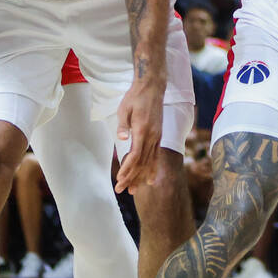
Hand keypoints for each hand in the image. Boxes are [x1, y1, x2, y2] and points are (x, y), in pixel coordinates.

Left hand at [115, 76, 165, 193]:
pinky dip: (153, 169)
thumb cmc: (135, 97)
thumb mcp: (124, 108)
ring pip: (150, 162)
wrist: (152, 87)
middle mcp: (152, 136)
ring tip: (134, 190)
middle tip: (122, 190)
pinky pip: (156, 156)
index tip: (119, 179)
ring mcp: (157, 136)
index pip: (135, 155)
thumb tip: (121, 137)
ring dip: (142, 177)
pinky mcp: (158, 135)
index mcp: (142, 130)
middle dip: (132, 178)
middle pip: (142, 163)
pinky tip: (150, 180)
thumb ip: (123, 125)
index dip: (127, 169)